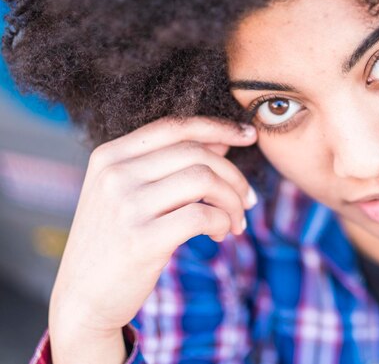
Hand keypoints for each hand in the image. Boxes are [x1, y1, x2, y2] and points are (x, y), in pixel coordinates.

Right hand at [48, 116, 257, 340]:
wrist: (82, 298)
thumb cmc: (115, 241)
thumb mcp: (128, 193)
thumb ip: (169, 164)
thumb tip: (221, 142)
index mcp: (110, 155)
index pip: (175, 127)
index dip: (219, 127)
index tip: (249, 134)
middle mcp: (115, 174)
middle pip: (196, 153)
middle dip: (234, 174)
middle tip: (248, 199)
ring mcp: (126, 206)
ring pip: (204, 180)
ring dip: (233, 200)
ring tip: (236, 220)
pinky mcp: (142, 240)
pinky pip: (203, 216)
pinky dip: (223, 222)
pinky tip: (221, 234)